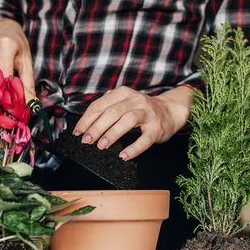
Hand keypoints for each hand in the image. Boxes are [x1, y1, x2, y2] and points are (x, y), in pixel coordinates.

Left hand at [73, 86, 192, 159]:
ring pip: (127, 121)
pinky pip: (144, 139)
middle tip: (86, 141)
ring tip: (101, 146)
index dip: (87, 119)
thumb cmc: (141, 110)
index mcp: (123, 93)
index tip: (78, 132)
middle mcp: (135, 100)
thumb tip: (85, 128)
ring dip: (112, 134)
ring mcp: (147, 113)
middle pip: (112, 112)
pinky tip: (123, 156)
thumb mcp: (124, 104)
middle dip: (96, 127)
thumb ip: (107, 111)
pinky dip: (133, 148)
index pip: (100, 105)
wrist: (170, 111)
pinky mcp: (156, 127)